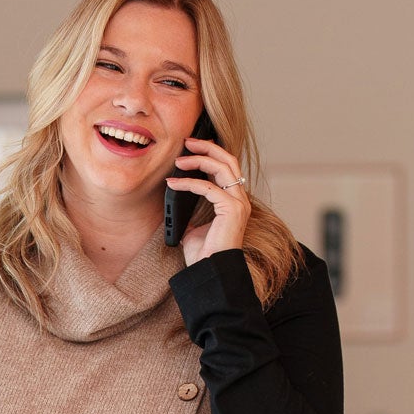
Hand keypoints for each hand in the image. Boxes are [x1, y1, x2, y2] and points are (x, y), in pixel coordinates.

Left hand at [166, 134, 250, 264]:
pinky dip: (189, 183)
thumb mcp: (194, 227)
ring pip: (222, 167)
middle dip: (207, 147)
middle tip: (187, 141)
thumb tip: (177, 201)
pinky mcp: (232, 210)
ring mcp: (239, 204)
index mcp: (234, 202)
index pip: (227, 168)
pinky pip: (208, 187)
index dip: (211, 153)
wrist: (209, 272)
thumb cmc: (203, 255)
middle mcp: (240, 200)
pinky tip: (173, 184)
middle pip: (228, 160)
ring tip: (179, 160)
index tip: (192, 147)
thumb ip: (192, 212)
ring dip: (198, 159)